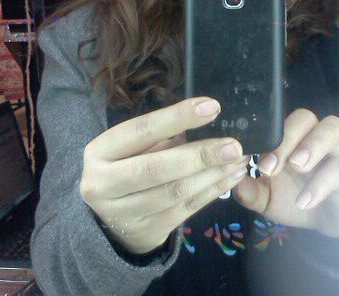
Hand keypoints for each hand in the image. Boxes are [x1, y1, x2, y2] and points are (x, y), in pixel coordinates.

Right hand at [80, 97, 248, 254]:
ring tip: (239, 160)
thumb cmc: (126, 166)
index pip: (141, 130)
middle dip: (201, 155)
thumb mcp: (133, 146)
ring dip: (213, 175)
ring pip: (176, 192)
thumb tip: (206, 116)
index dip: (177, 117)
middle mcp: (103, 184)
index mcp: (100, 152)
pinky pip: (187, 209)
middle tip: (234, 145)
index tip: (211, 106)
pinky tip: (232, 177)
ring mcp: (124, 213)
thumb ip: (161, 134)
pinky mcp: (147, 232)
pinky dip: (213, 191)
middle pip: (158, 168)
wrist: (109, 219)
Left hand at [233, 109, 338, 237]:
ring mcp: (334, 154)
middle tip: (271, 166)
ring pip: (333, 127)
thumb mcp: (265, 198)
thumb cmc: (293, 199)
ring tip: (296, 166)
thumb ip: (249, 190)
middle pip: (305, 117)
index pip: (278, 120)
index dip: (264, 133)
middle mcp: (312, 139)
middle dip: (287, 137)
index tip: (249, 157)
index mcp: (289, 140)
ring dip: (312, 144)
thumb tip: (233, 182)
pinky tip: (304, 201)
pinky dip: (320, 184)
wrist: (325, 222)